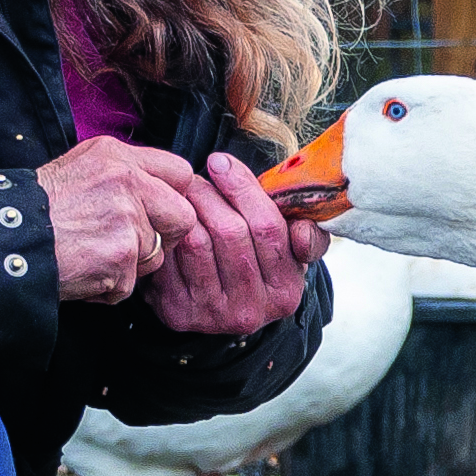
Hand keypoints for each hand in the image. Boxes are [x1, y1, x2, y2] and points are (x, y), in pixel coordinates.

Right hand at [36, 136, 200, 303]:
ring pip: (156, 255)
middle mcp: (125, 180)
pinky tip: (81, 272)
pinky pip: (130, 284)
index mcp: (116, 155)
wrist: (1, 238)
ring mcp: (125, 218)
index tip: (159, 213)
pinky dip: (106, 287)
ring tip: (92, 256)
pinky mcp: (120, 255)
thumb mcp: (79, 169)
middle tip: (134, 245)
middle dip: (164, 237)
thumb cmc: (35, 209)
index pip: (180, 172)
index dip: (174, 198)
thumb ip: (122, 175)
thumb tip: (158, 192)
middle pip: (182, 216)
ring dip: (130, 267)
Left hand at [139, 151, 325, 337]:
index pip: (268, 228)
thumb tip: (302, 230)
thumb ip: (306, 233)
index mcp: (286, 290)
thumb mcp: (289, 251)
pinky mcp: (179, 313)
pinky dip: (169, 232)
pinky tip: (170, 221)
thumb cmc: (255, 262)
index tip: (220, 161)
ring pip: (198, 242)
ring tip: (184, 195)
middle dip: (210, 194)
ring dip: (187, 208)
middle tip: (196, 177)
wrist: (216, 303)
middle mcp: (253, 310)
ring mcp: (214, 315)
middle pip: (230, 232)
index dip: (242, 188)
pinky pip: (170, 258)